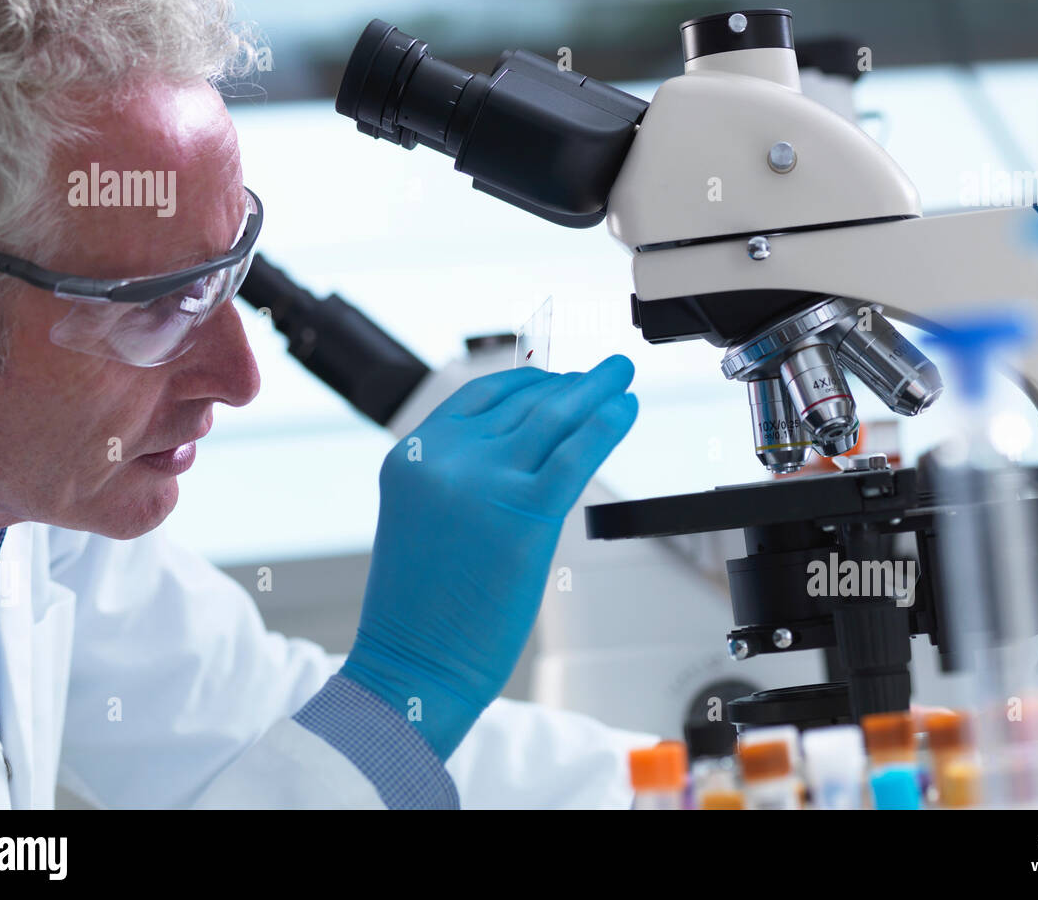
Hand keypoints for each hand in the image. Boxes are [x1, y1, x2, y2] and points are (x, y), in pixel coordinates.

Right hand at [340, 354, 638, 759]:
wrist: (410, 665)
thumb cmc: (420, 609)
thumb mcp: (424, 517)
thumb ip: (463, 474)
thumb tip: (530, 446)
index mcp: (412, 454)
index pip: (482, 395)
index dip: (531, 382)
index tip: (561, 377)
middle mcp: (444, 458)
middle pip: (525, 403)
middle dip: (572, 385)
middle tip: (605, 372)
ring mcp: (483, 481)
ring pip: (554, 419)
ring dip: (596, 392)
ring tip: (621, 377)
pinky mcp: (523, 512)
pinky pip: (575, 453)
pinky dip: (607, 425)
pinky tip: (626, 409)